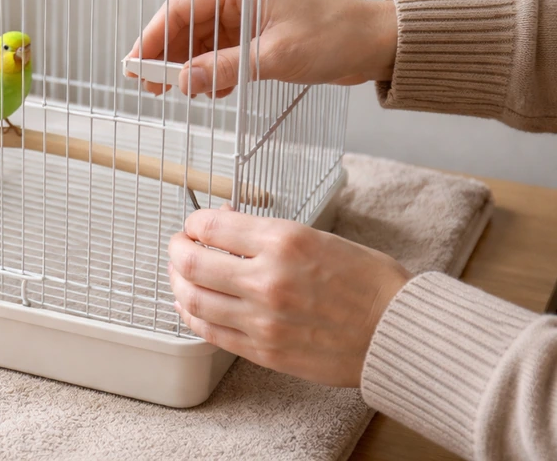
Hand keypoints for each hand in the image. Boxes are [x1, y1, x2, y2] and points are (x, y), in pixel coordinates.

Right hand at [126, 0, 397, 97]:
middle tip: (149, 86)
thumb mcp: (274, 56)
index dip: (152, 37)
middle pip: (186, 26)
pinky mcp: (258, 37)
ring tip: (176, 93)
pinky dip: (212, 73)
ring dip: (188, 68)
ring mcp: (248, 18)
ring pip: (201, 43)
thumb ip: (224, 68)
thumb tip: (181, 81)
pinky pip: (222, 55)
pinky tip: (210, 91)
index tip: (135, 64)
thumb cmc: (334, 37)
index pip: (180, 9)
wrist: (376, 44)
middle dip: (166, 57)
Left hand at [167, 208, 411, 386]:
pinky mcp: (264, 351)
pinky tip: (189, 305)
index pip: (210, 225)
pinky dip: (191, 315)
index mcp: (283, 241)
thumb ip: (266, 233)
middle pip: (190, 262)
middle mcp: (267, 278)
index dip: (193, 222)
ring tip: (181, 275)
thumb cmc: (367, 281)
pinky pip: (209, 332)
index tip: (195, 224)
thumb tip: (226, 222)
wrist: (398, 332)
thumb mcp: (318, 236)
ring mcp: (262, 319)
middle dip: (176, 249)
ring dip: (177, 282)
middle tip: (179, 246)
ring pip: (192, 298)